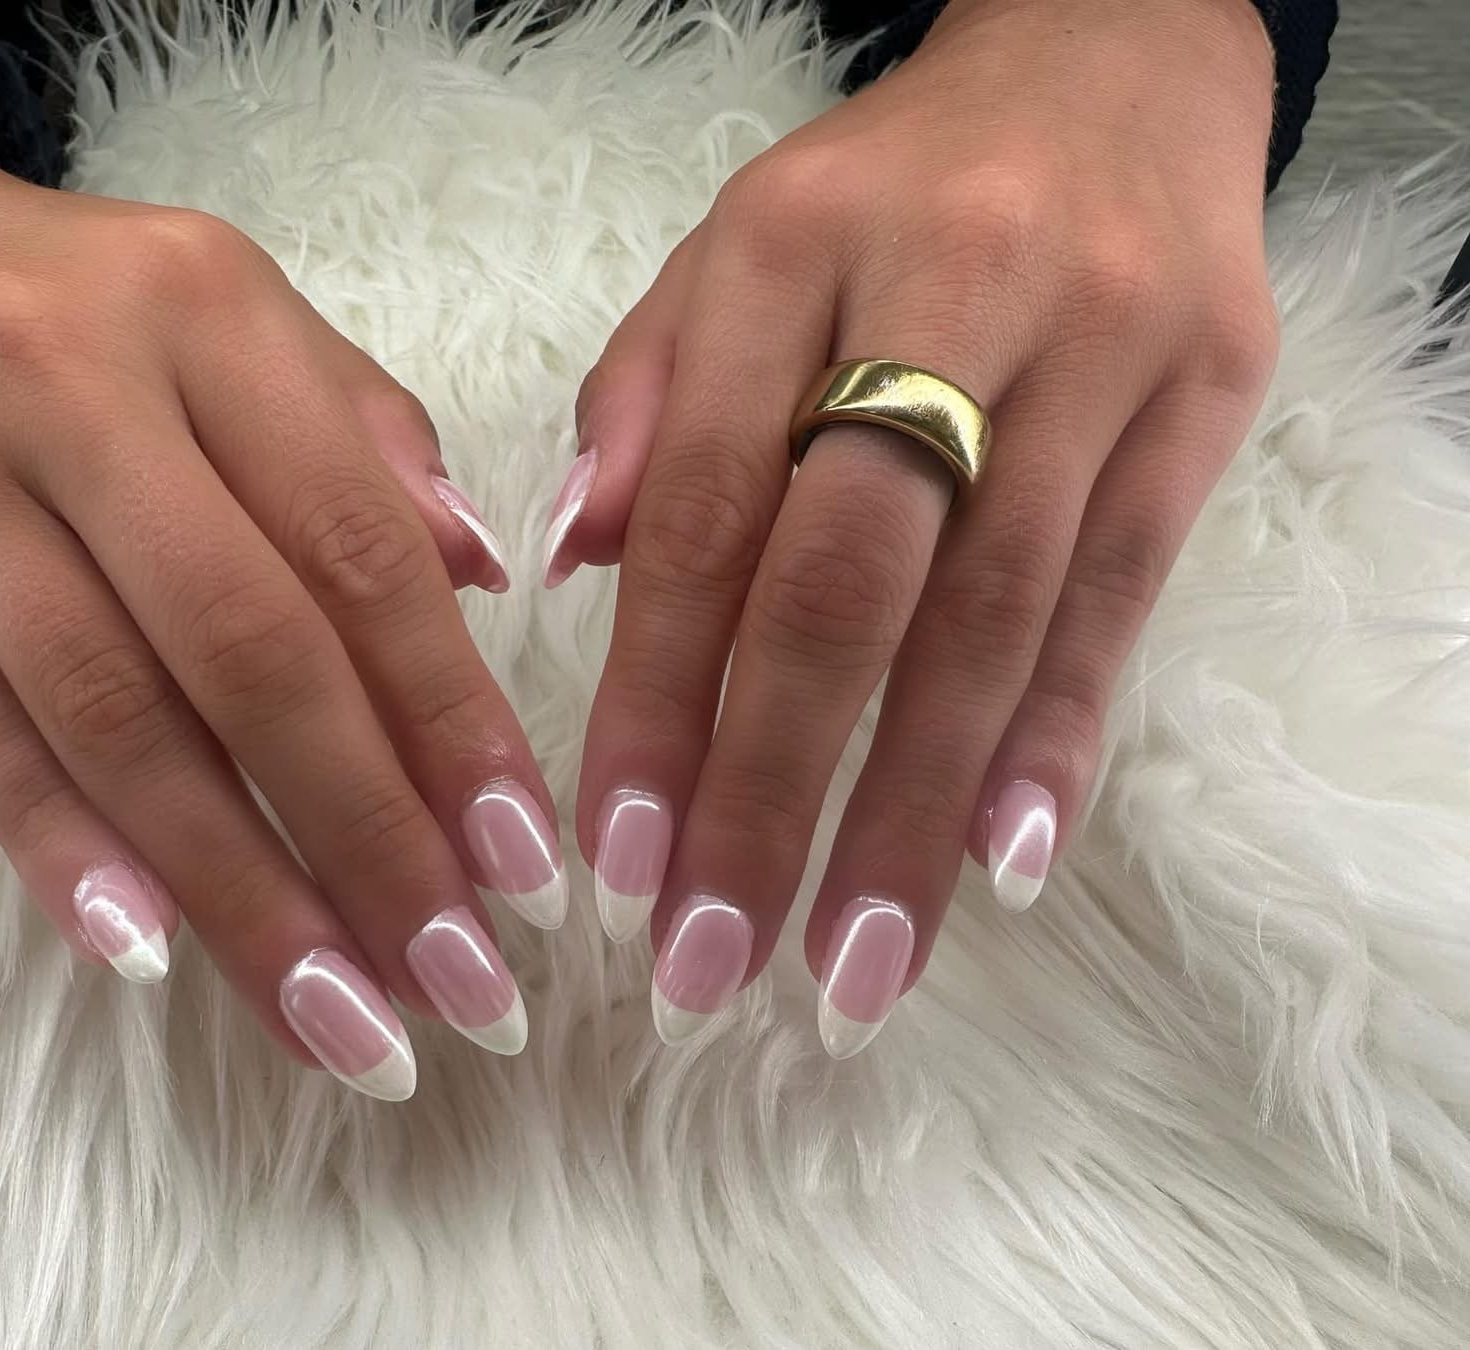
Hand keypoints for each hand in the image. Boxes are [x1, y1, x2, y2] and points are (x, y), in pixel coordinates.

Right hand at [0, 66, 556, 1096]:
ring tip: (338, 1018)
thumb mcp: (235, 319)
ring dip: (239, 891)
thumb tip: (490, 577)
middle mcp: (75, 381)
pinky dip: (63, 848)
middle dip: (369, 840)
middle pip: (249, 651)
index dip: (451, 722)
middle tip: (459, 985)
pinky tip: (153, 951)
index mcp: (209, 313)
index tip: (522, 868)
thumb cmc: (76, 304)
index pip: (359, 551)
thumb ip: (365, 441)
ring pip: (112, 715)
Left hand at [552, 0, 1280, 1050]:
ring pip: (993, 618)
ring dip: (912, 813)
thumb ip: (649, 398)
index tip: (616, 856)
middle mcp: (950, 287)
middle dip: (773, 792)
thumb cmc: (887, 188)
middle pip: (849, 584)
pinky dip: (1055, 738)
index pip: (706, 506)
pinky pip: (1124, 595)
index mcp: (788, 245)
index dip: (658, 693)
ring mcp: (1098, 344)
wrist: (1110, 62)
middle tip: (710, 959)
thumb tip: (573, 564)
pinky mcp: (1206, 396)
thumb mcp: (735, 248)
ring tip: (848, 965)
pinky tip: (998, 862)